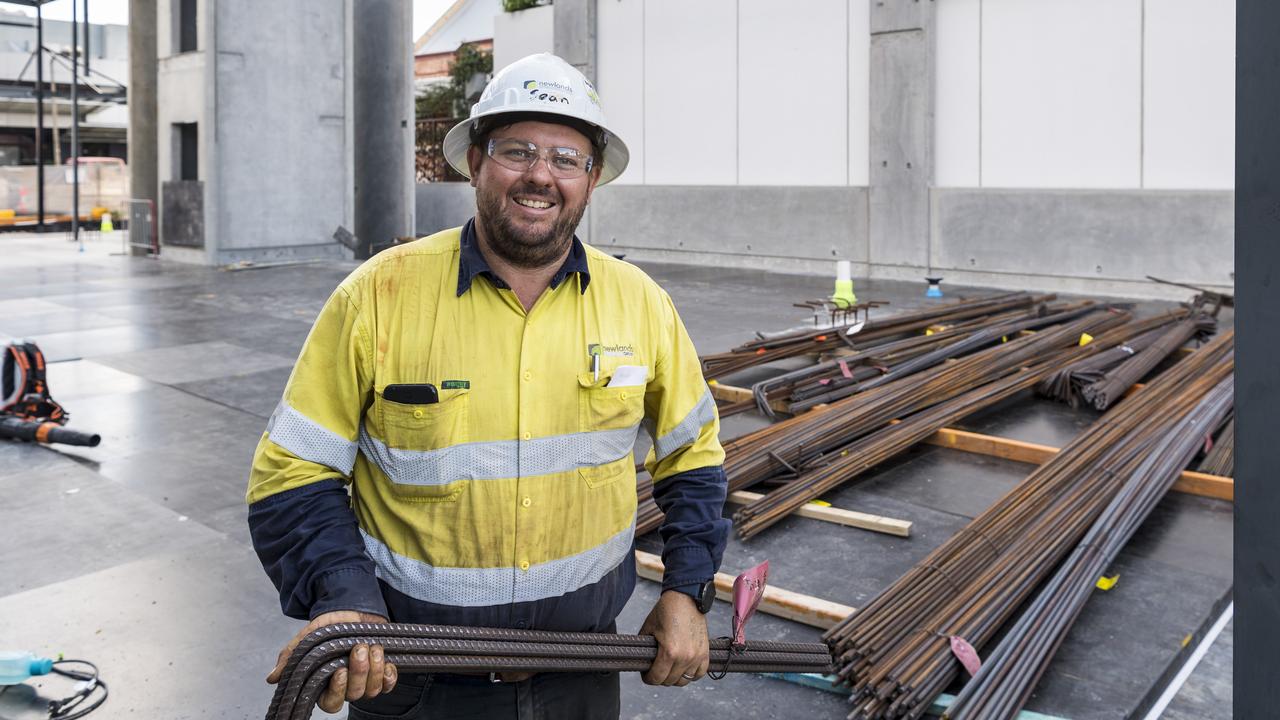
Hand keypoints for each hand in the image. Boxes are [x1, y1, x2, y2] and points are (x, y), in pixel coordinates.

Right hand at [266, 610, 397, 713]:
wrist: (350, 608)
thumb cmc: (328, 625)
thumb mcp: (307, 638)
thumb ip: (291, 657)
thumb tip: (272, 677)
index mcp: (326, 683)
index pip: (331, 703)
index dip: (337, 691)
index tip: (340, 670)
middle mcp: (346, 685)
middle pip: (354, 694)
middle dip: (359, 672)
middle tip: (358, 649)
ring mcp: (365, 679)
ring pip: (372, 690)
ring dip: (375, 668)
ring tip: (372, 647)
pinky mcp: (382, 671)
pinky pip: (388, 684)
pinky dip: (389, 675)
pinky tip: (387, 662)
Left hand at [638, 590, 708, 685]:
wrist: (686, 597)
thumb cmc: (667, 610)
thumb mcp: (648, 629)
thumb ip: (646, 648)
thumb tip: (643, 661)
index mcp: (669, 652)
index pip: (657, 678)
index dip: (648, 678)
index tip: (646, 674)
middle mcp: (685, 657)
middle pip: (670, 681)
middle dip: (660, 677)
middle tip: (656, 669)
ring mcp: (697, 656)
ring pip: (684, 680)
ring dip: (675, 677)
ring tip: (670, 669)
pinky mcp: (705, 653)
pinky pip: (699, 674)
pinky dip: (691, 674)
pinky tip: (684, 668)